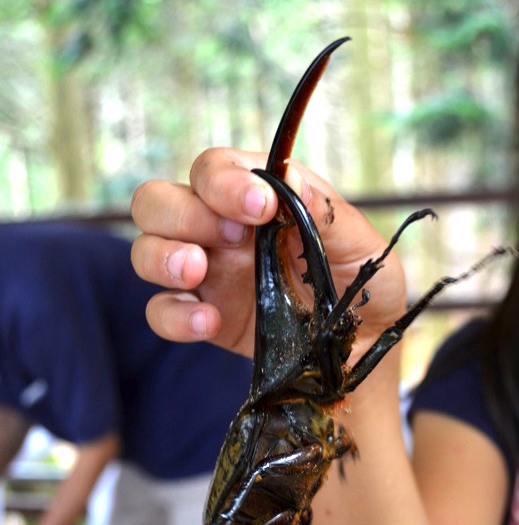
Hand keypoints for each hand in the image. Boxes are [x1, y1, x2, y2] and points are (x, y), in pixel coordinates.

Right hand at [130, 149, 415, 363]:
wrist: (362, 355)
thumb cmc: (365, 291)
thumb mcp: (362, 248)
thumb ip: (326, 212)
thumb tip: (290, 175)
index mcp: (259, 200)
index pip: (215, 168)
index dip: (225, 181)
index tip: (260, 207)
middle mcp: (221, 230)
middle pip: (159, 201)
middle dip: (182, 213)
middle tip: (228, 239)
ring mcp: (207, 275)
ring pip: (146, 249)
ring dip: (161, 256)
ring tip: (196, 272)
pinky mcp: (204, 318)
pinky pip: (160, 311)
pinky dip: (173, 314)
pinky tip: (207, 323)